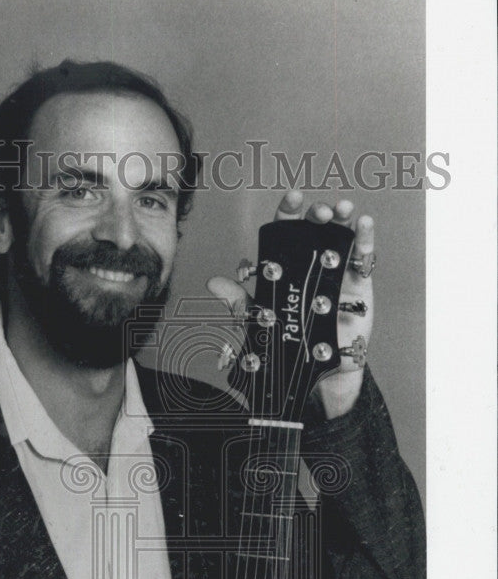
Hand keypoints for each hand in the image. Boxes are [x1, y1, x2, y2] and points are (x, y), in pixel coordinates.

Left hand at [207, 190, 375, 418]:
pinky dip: (365, 239)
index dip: (289, 213)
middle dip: (317, 214)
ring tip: (342, 210)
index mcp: (288, 269)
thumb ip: (239, 303)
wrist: (315, 381)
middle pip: (315, 231)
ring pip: (341, 238)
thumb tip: (213, 282)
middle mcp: (312, 266)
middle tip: (318, 212)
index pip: (286, 233)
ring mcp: (336, 275)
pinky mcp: (358, 289)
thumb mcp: (259, 326)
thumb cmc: (286, 350)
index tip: (293, 198)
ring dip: (342, 219)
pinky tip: (363, 224)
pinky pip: (363, 259)